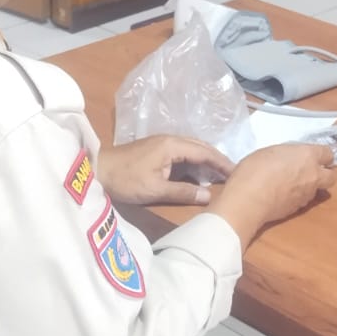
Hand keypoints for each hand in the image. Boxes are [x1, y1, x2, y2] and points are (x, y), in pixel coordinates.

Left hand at [99, 136, 232, 206]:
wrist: (98, 170)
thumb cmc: (126, 180)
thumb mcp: (155, 189)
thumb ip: (183, 192)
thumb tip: (209, 196)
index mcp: (173, 145)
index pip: (205, 152)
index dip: (222, 163)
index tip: (238, 172)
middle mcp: (171, 139)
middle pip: (201, 147)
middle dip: (218, 159)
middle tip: (234, 173)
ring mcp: (163, 142)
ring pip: (192, 148)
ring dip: (207, 160)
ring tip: (220, 174)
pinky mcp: (157, 149)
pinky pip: (183, 152)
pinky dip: (195, 161)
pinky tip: (198, 173)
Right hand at [211, 144, 335, 245]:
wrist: (249, 200)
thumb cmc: (256, 168)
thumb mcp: (271, 151)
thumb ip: (288, 155)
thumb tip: (291, 160)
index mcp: (307, 155)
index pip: (328, 153)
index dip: (321, 155)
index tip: (311, 156)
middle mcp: (313, 175)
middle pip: (332, 176)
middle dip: (324, 174)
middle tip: (309, 171)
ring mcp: (307, 194)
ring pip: (317, 189)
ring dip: (309, 186)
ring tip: (289, 184)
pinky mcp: (298, 209)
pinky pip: (303, 200)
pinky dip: (296, 197)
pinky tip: (281, 195)